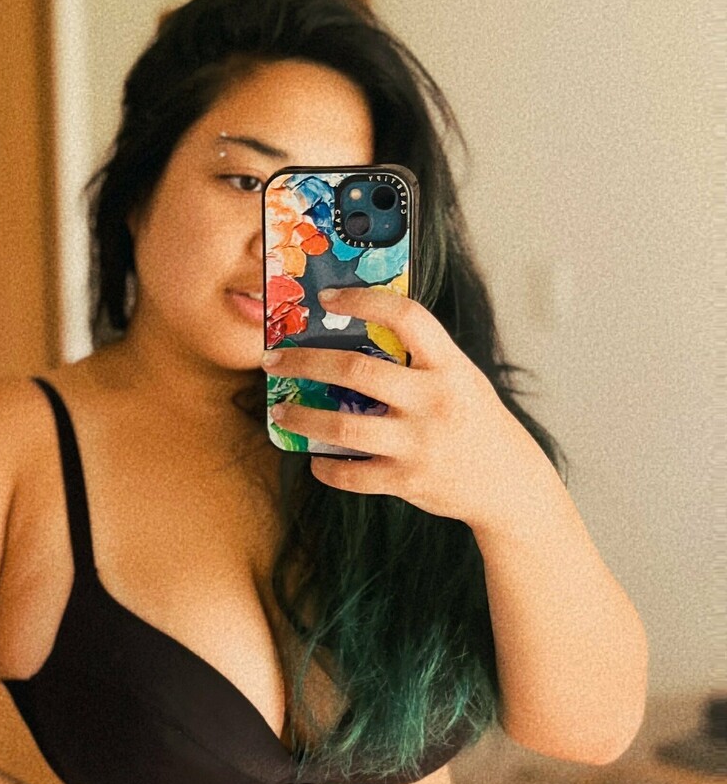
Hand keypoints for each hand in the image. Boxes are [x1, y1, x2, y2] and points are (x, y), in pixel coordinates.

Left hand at [261, 284, 556, 529]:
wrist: (509, 485)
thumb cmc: (476, 423)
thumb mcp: (461, 379)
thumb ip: (420, 360)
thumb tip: (359, 334)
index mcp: (449, 366)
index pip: (406, 317)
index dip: (363, 301)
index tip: (327, 298)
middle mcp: (433, 401)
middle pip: (355, 371)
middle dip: (305, 362)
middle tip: (274, 360)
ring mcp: (418, 443)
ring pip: (341, 426)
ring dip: (301, 418)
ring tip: (279, 412)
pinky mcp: (406, 480)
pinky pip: (351, 474)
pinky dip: (325, 467)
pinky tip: (314, 458)